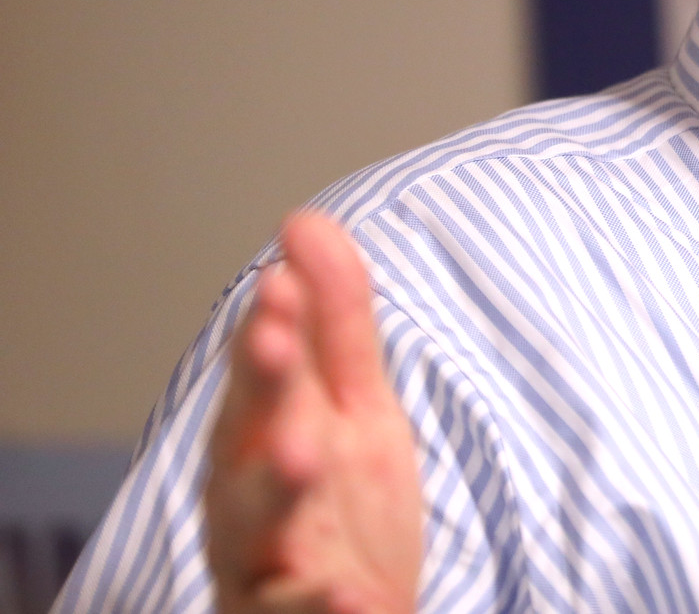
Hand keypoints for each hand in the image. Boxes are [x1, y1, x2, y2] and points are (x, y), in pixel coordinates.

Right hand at [204, 212, 422, 613]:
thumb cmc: (339, 505)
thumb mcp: (353, 407)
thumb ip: (333, 322)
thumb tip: (303, 220)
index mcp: (263, 434)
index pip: (262, 372)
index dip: (269, 329)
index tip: (280, 281)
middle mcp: (248, 495)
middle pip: (244, 438)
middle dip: (261, 389)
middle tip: (279, 341)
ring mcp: (264, 561)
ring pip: (252, 525)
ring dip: (275, 487)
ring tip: (303, 454)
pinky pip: (298, 613)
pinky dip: (324, 604)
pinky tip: (358, 596)